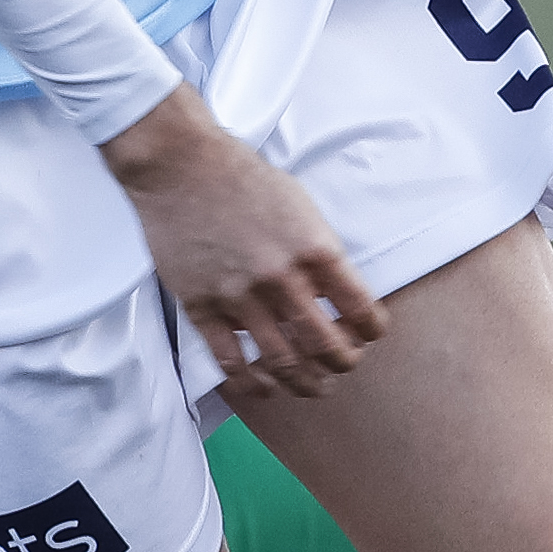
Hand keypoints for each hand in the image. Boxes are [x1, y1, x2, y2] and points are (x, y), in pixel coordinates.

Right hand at [103, 87, 385, 405]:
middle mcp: (282, 278)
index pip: (362, 310)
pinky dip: (252, 383)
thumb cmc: (243, 179)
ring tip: (311, 386)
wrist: (181, 165)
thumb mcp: (301, 206)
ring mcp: (240, 296)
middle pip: (327, 347)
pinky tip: (262, 384)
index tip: (367, 335)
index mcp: (315, 249)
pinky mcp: (202, 307)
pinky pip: (231, 362)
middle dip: (343, 363)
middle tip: (342, 366)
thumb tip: (335, 295)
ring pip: (283, 363)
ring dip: (304, 383)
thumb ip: (319, 253)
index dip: (371, 331)